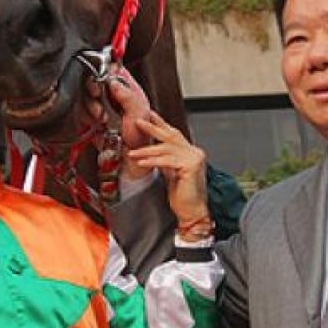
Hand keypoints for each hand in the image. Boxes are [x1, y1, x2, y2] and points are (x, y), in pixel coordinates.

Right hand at [85, 67, 151, 182]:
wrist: (128, 157)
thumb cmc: (139, 137)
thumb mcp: (138, 114)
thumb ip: (127, 96)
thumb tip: (114, 82)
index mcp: (129, 89)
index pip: (115, 69)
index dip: (107, 69)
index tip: (104, 76)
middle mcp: (114, 95)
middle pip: (95, 79)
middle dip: (94, 87)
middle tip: (97, 94)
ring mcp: (102, 105)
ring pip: (86, 95)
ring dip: (91, 105)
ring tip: (101, 115)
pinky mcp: (91, 116)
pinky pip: (81, 109)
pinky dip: (86, 115)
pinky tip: (96, 122)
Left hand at [127, 111, 208, 226]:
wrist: (193, 213)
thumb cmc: (183, 197)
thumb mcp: (171, 173)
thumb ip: (165, 160)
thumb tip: (151, 150)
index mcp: (192, 153)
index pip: (174, 135)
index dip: (161, 124)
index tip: (149, 115)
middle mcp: (195, 153)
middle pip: (170, 136)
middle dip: (153, 127)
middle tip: (138, 121)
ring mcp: (194, 159)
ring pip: (166, 149)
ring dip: (146, 150)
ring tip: (132, 152)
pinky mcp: (190, 167)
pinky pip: (166, 161)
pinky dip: (152, 161)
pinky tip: (141, 162)